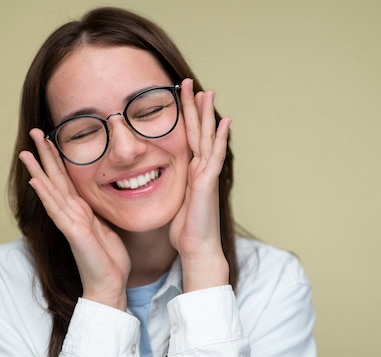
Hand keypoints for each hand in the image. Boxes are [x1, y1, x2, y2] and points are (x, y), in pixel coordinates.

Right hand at [19, 129, 129, 309]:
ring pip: (51, 192)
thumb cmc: (109, 259)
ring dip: (39, 171)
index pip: (66, 179)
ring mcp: (70, 223)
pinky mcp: (74, 234)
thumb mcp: (107, 226)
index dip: (57, 158)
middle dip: (45, 156)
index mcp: (81, 210)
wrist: (110, 285)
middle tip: (34, 132)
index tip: (51, 137)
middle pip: (55, 179)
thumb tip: (101, 194)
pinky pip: (58, 211)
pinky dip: (47, 195)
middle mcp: (72, 214)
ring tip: (26, 152)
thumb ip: (98, 211)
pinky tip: (37, 182)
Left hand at [168, 78, 230, 291]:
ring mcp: (207, 174)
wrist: (197, 248)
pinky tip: (224, 121)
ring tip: (207, 92)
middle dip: (195, 108)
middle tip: (193, 84)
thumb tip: (155, 179)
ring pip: (207, 138)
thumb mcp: (174, 202)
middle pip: (198, 131)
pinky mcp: (208, 182)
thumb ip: (172, 186)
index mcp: (191, 172)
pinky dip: (220, 137)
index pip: (187, 138)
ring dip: (207, 114)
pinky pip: (215, 155)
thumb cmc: (185, 230)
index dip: (185, 118)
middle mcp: (201, 169)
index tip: (180, 98)